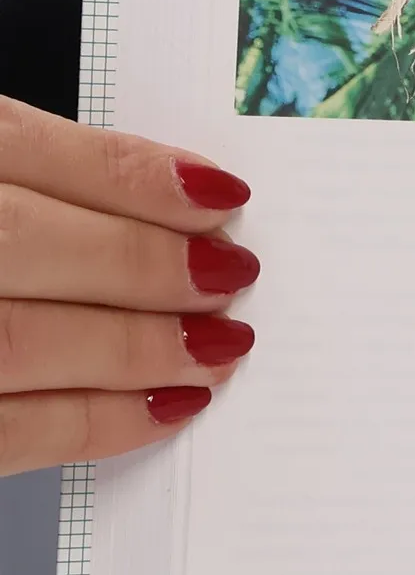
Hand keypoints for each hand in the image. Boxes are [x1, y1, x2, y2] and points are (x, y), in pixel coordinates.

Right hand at [0, 98, 257, 476]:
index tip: (218, 195)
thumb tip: (162, 200)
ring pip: (11, 343)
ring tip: (214, 346)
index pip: (13, 150)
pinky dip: (87, 424)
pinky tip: (157, 410)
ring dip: (133, 348)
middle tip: (232, 275)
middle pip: (16, 244)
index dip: (128, 176)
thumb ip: (18, 177)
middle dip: (141, 265)